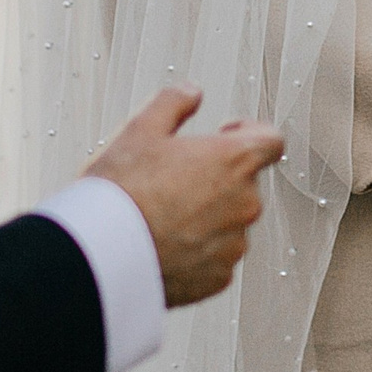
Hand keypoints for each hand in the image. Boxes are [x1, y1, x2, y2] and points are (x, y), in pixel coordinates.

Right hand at [83, 86, 285, 308]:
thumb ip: (173, 102)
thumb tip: (193, 93)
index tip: (224, 135)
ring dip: (208, 216)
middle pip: (245, 183)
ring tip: (163, 215)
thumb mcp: (140, 129)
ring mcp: (234, 245)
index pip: (271, 141)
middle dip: (217, 177)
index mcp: (235, 161)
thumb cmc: (121, 189)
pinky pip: (216, 258)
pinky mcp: (219, 278)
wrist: (100, 255)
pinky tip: (164, 245)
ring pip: (229, 222)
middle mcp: (246, 203)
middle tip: (174, 178)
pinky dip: (198, 251)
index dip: (250, 133)